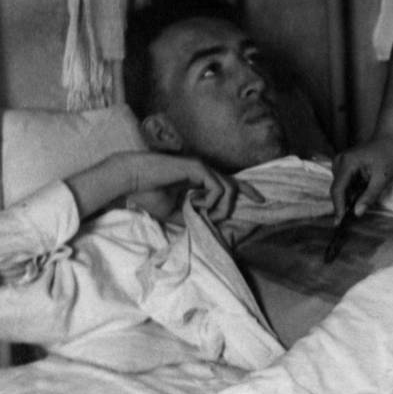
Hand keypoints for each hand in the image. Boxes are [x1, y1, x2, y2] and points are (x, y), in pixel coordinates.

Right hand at [67, 151, 263, 222]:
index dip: (247, 191)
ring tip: (205, 214)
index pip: (230, 184)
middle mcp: (204, 171)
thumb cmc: (148, 194)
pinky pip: (217, 187)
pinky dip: (210, 201)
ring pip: (229, 189)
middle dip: (241, 200)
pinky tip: (194, 203)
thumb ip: (192, 216)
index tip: (261, 200)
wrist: (131, 181)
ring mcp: (202, 167)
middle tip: (229, 214)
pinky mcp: (197, 167)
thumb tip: (208, 226)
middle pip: (235, 185)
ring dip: (221, 207)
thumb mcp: (174, 213)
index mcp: (200, 180)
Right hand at [330, 136, 392, 220]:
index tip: (339, 222)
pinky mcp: (343, 166)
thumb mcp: (382, 178)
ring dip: (350, 196)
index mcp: (347, 163)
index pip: (337, 189)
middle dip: (345, 203)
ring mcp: (340, 163)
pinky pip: (344, 183)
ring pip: (341, 188)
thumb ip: (369, 196)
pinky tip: (365, 187)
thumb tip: (356, 213)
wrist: (389, 139)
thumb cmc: (388, 156)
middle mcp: (339, 162)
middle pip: (337, 189)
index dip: (338, 207)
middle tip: (354, 217)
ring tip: (367, 192)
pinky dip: (352, 190)